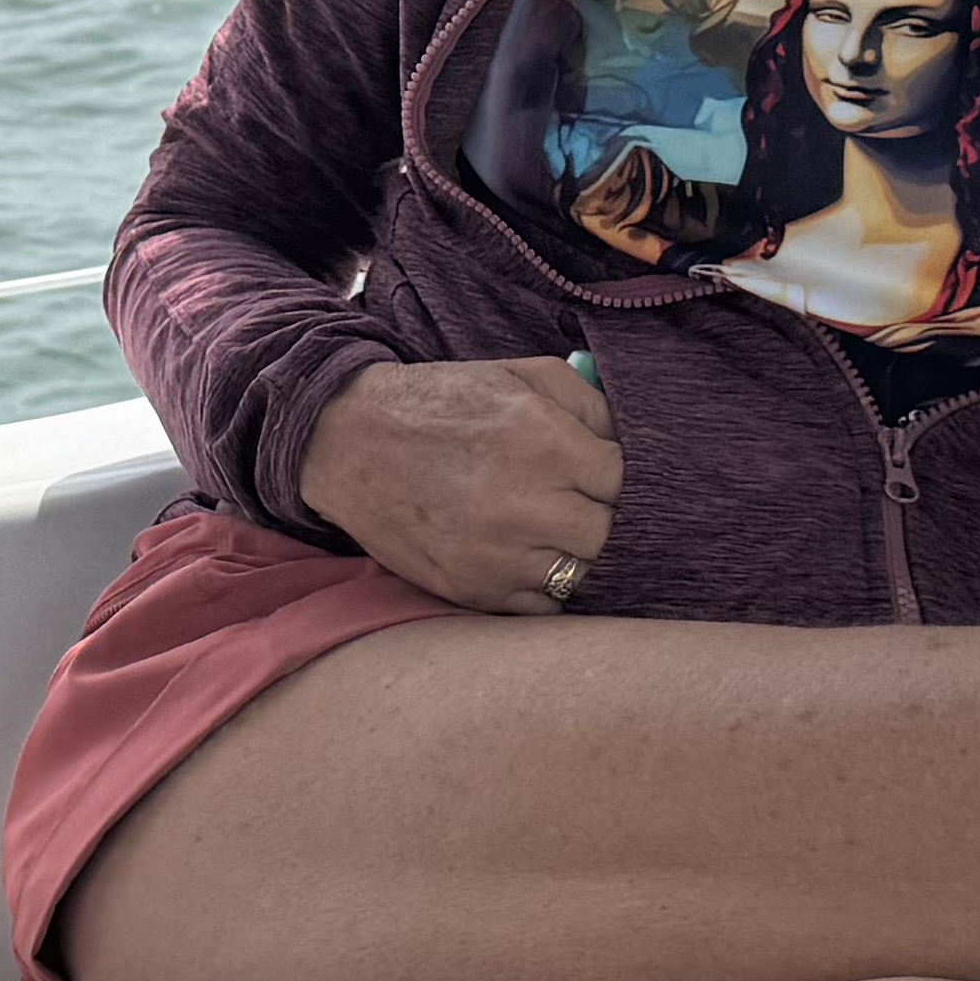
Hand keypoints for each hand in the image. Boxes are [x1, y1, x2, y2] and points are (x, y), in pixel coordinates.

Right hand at [296, 354, 620, 612]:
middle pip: (609, 533)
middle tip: (574, 500)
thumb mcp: (519, 374)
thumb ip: (588, 401)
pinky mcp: (474, 590)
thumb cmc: (441, 403)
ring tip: (547, 527)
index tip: (595, 471)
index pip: (624, 480)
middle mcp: (529, 506)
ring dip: (572, 552)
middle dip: (598, 515)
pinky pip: (543, 606)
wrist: (349, 442)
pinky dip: (542, 585)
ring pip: (581, 574)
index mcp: (546, 444)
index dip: (613, 475)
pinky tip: (524, 555)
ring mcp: (501, 557)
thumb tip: (630, 440)